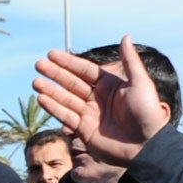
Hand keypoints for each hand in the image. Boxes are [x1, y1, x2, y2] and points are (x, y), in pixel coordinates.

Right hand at [34, 35, 168, 167]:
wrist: (146, 146)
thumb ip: (130, 61)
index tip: (52, 54)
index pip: (85, 70)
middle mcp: (98, 98)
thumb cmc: (147, 112)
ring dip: (51, 91)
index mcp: (110, 85)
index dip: (69, 63)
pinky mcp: (85, 131)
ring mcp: (90, 115)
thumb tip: (126, 36)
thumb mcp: (140, 83)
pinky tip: (42, 99)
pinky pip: (66, 117)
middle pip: (72, 83)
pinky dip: (54, 108)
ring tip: (36, 82)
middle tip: (38, 65)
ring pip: (66, 100)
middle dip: (55, 74)